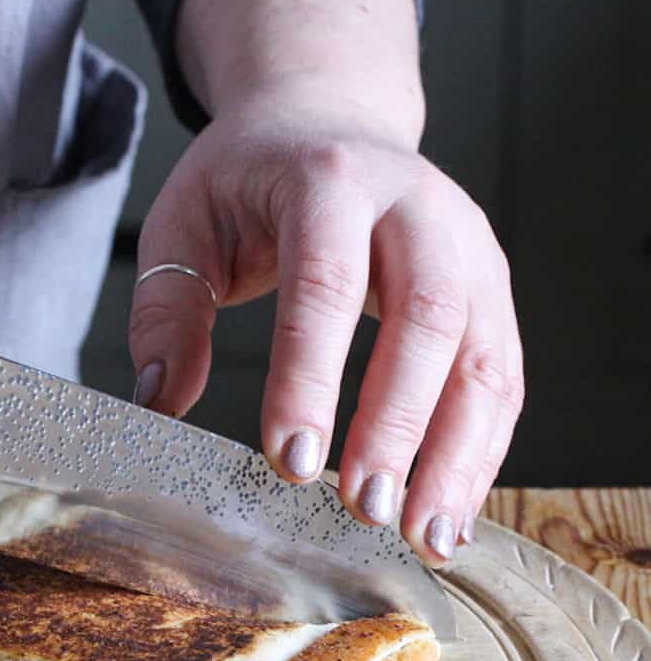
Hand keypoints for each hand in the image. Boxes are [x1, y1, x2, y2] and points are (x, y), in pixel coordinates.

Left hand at [129, 90, 522, 564]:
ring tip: (426, 537)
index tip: (290, 460)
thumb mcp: (185, 225)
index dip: (311, 376)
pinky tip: (451, 507)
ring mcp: (469, 246)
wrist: (331, 123)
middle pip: (428, 316)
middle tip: (365, 509)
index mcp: (329, 182)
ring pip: (486, 355)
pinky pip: (502, 375)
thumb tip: (159, 401)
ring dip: (459, 454)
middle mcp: (417, 207)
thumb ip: (168, 311)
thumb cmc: (250, 180)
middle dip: (399, 423)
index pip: (325, 282)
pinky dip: (482, 447)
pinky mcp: (492, 288)